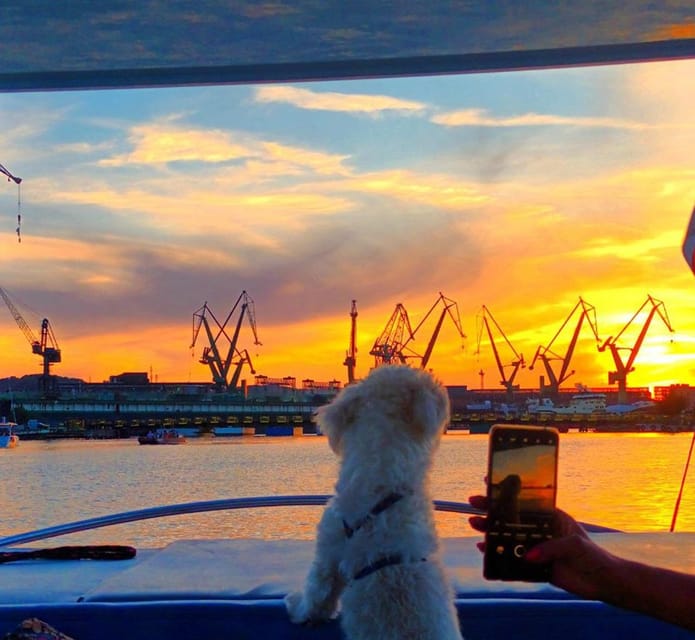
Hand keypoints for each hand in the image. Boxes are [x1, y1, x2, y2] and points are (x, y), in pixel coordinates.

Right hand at [467, 494, 616, 599]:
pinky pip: (511, 559)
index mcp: (550, 517)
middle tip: (473, 503)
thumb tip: (529, 554)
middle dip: (492, 509)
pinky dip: (497, 554)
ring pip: (507, 536)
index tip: (489, 481)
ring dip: (490, 530)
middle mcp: (539, 529)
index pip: (525, 500)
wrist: (603, 582)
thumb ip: (551, 547)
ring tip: (474, 524)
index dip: (507, 491)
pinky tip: (483, 549)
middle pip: (511, 516)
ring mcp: (535, 547)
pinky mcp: (534, 566)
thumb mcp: (574, 545)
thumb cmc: (593, 556)